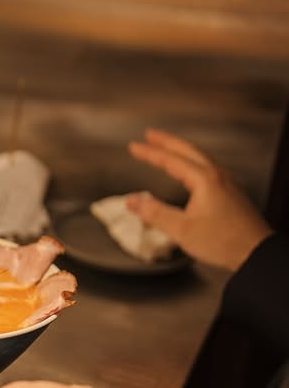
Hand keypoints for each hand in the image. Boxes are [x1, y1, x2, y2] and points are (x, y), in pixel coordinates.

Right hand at [126, 128, 271, 271]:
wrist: (255, 253)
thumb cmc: (223, 241)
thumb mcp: (182, 230)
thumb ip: (155, 213)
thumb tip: (133, 201)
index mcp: (205, 180)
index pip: (171, 160)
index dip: (150, 152)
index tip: (134, 147)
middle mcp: (218, 176)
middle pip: (189, 150)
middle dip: (167, 141)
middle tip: (150, 135)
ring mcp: (227, 183)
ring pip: (200, 158)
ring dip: (181, 150)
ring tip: (168, 148)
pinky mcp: (231, 193)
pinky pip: (209, 168)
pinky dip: (193, 161)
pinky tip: (191, 170)